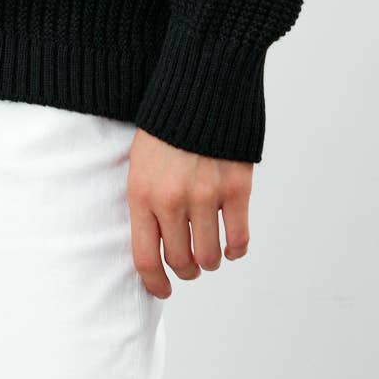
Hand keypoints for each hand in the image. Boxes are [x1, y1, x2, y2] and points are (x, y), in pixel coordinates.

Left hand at [127, 127, 251, 298]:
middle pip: (181, 261)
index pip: (145, 257)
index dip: (155, 282)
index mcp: (142, 193)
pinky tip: (232, 245)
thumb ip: (145, 203)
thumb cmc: (166, 127)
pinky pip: (238, 240)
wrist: (200, 87)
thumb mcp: (140, 162)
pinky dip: (236, 249)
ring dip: (210, 260)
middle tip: (191, 265)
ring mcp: (206, 194)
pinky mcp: (236, 188)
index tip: (163, 290)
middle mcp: (172, 199)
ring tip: (210, 252)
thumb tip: (154, 247)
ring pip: (210, 256)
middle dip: (186, 270)